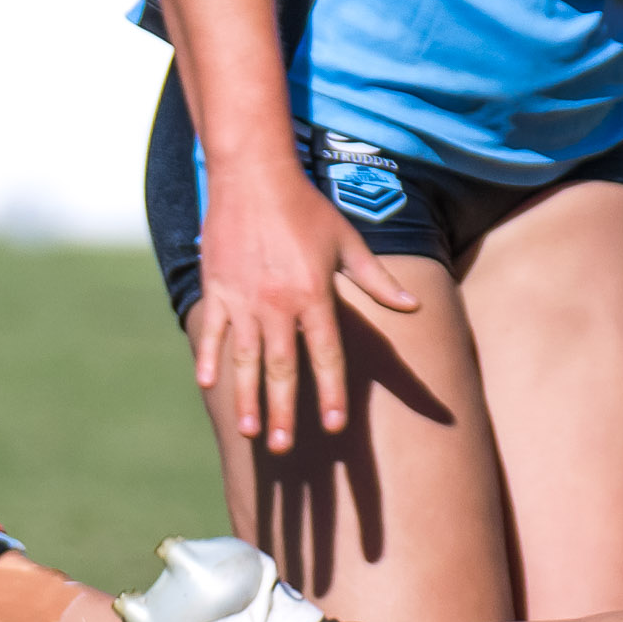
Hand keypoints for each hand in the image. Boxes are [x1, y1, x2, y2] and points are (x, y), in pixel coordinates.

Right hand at [188, 152, 420, 451]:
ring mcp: (242, 298)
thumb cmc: (305, 207)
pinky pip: (212, 331)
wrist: (252, 173)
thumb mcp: (347, 241)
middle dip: (284, 411)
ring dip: (246, 398)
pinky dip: (209, 358)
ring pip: (245, 359)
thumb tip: (414, 306)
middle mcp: (277, 304)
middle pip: (281, 368)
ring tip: (250, 431)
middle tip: (283, 447)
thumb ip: (378, 280)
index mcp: (313, 295)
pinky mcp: (216, 288)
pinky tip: (208, 386)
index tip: (334, 425)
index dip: (330, 391)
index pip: (325, 354)